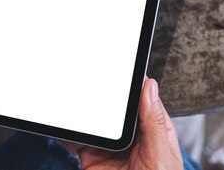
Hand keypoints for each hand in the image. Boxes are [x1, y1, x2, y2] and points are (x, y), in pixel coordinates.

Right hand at [64, 79, 182, 169]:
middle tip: (88, 79)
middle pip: (112, 106)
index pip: (141, 98)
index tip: (118, 65)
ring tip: (71, 99)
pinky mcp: (91, 157)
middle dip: (100, 93)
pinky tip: (63, 123)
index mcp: (152, 130)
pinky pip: (76, 139)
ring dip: (81, 111)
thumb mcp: (160, 157)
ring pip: (92, 120)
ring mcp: (109, 147)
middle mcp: (130, 136)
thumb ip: (154, 122)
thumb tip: (150, 87)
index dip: (130, 82)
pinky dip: (67, 130)